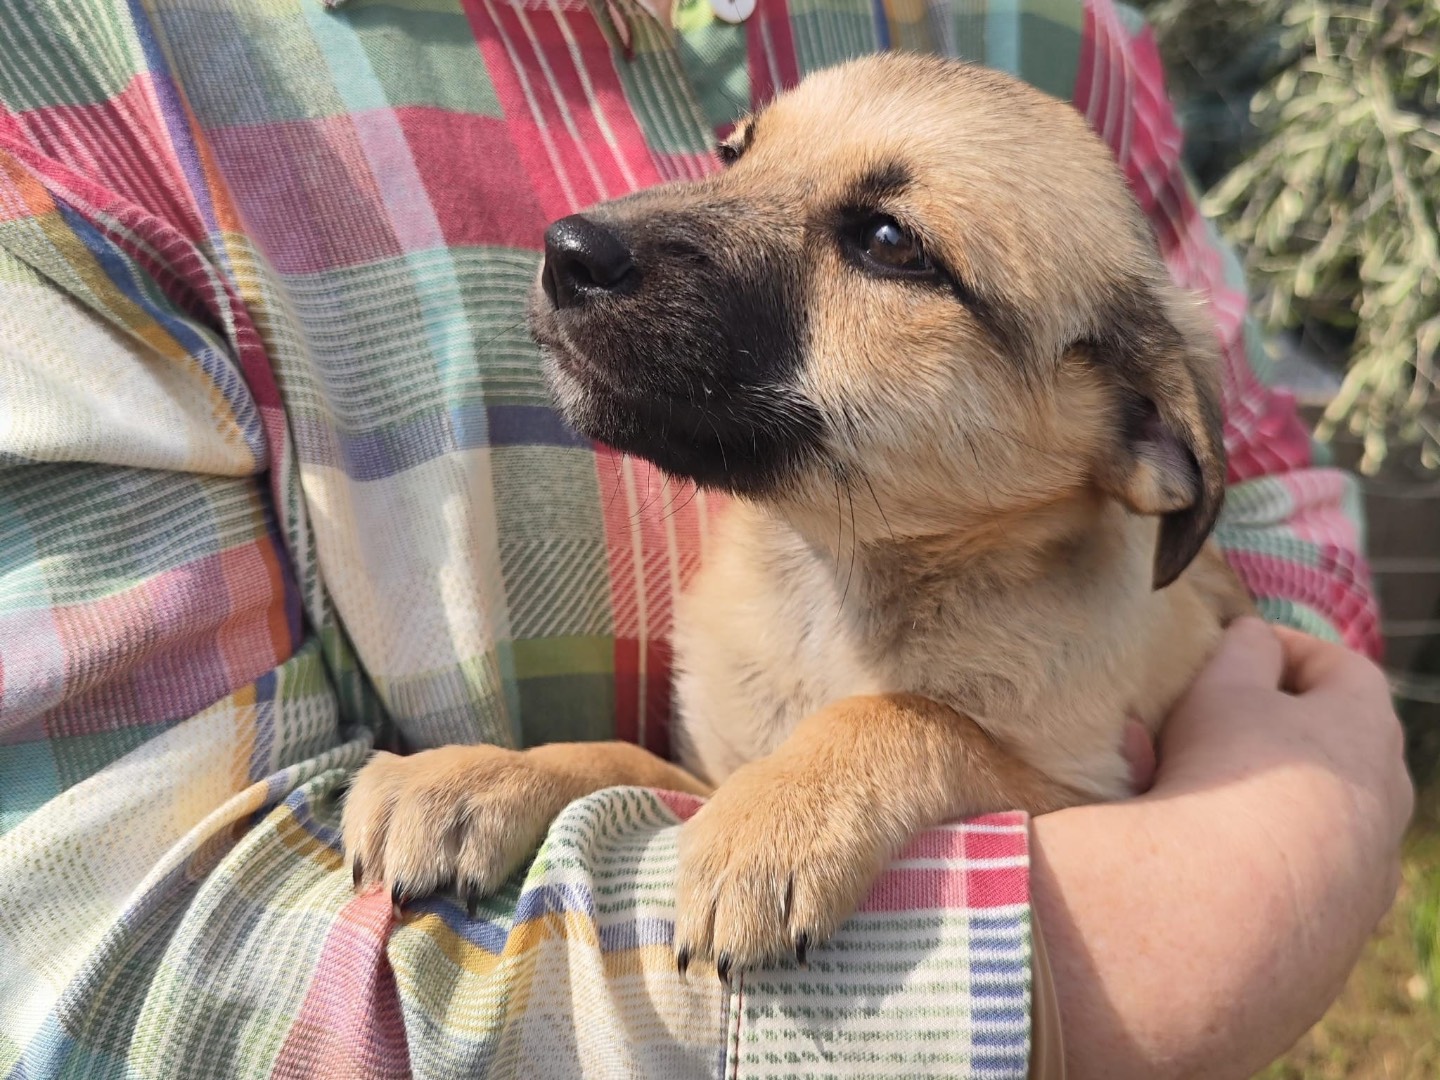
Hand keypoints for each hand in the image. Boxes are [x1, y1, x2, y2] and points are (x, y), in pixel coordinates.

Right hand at [1032, 617, 1412, 1078]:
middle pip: (1334, 751)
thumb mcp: (1224, 690)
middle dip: (1270, 731)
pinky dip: (1243, 864)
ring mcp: (1363, 883)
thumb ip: (1242, 651)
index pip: (1344, 670)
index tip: (1236, 649)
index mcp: (1369, 737)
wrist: (1221, 925)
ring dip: (1253, 802)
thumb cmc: (1226, 783)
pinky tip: (1184, 864)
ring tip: (1173, 793)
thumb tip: (1252, 638)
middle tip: (1206, 726)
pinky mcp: (1328, 943)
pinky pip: (1284, 886)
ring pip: (1307, 822)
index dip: (1286, 649)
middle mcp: (1384, 811)